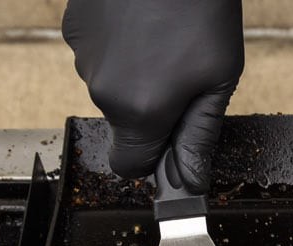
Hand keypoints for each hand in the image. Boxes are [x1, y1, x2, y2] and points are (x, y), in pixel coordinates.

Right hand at [63, 0, 243, 189]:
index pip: (129, 166)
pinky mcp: (74, 28)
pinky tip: (139, 22)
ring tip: (163, 38)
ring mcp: (82, 58)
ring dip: (134, 75)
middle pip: (123, 124)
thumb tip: (189, 182)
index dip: (152, 159)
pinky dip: (117, 47)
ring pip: (109, 87)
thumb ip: (199, 136)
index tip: (171, 139)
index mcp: (140, 112)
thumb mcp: (219, 78)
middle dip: (150, 110)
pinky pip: (97, 55)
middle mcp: (102, 91)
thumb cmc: (202, 10)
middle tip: (182, 70)